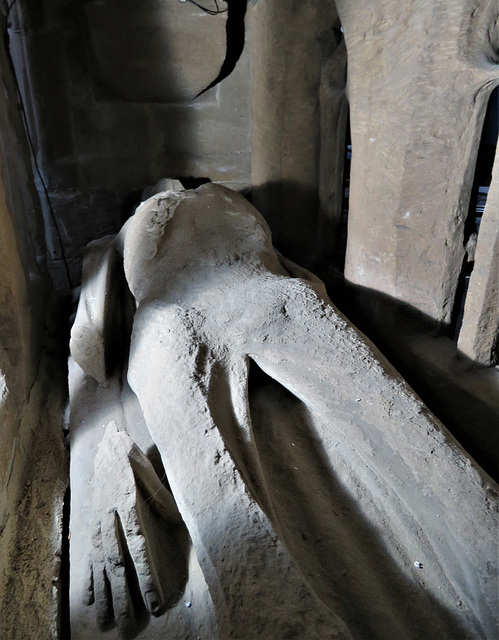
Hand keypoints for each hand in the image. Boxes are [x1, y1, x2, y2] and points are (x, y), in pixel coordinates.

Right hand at [85, 422, 186, 637]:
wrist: (108, 448)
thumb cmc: (139, 464)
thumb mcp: (158, 478)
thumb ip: (166, 500)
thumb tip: (181, 521)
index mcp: (129, 504)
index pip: (138, 548)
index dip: (145, 578)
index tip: (154, 603)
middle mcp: (110, 517)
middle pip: (117, 565)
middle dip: (123, 598)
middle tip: (131, 628)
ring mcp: (97, 524)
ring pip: (100, 566)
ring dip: (104, 596)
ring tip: (108, 623)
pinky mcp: (91, 526)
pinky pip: (89, 557)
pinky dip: (89, 579)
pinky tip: (92, 601)